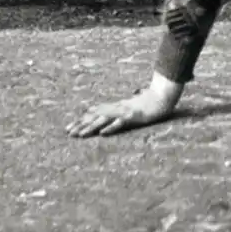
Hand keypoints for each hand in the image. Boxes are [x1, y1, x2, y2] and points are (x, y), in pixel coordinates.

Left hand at [67, 74, 181, 137]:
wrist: (162, 96)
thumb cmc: (147, 103)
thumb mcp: (130, 108)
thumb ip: (119, 111)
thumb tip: (109, 116)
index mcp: (115, 107)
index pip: (94, 113)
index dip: (80, 120)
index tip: (69, 128)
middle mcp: (116, 108)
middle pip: (95, 116)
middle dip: (80, 125)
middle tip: (68, 133)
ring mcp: (124, 111)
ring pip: (104, 119)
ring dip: (91, 127)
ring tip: (79, 135)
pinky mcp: (133, 115)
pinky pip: (120, 122)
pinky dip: (110, 127)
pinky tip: (102, 133)